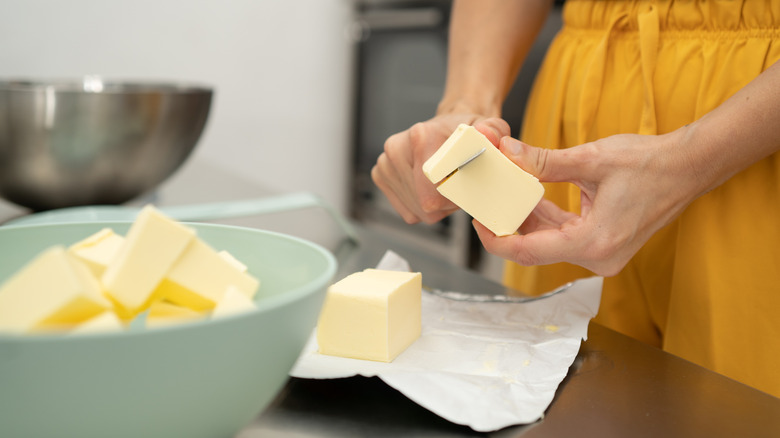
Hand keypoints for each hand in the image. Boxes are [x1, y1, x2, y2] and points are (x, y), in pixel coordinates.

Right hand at [371, 115, 510, 223]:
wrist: (446, 126)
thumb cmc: (467, 133)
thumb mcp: (490, 128)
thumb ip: (494, 132)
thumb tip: (488, 136)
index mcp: (420, 137)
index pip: (433, 191)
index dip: (453, 198)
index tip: (464, 186)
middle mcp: (396, 148)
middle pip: (423, 203)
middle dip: (446, 203)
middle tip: (457, 185)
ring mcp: (385, 163)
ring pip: (415, 210)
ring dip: (435, 206)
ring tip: (445, 184)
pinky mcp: (381, 175)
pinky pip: (407, 210)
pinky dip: (422, 206)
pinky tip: (430, 189)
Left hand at [474, 131, 703, 275]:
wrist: (687, 167)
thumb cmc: (649, 163)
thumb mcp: (590, 159)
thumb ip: (543, 161)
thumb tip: (507, 153)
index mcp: (594, 243)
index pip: (529, 253)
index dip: (496, 241)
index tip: (478, 222)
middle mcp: (598, 258)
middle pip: (536, 250)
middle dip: (508, 226)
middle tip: (484, 203)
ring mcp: (602, 255)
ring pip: (549, 243)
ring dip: (526, 221)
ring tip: (503, 194)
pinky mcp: (603, 245)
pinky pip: (564, 237)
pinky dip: (546, 220)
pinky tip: (529, 198)